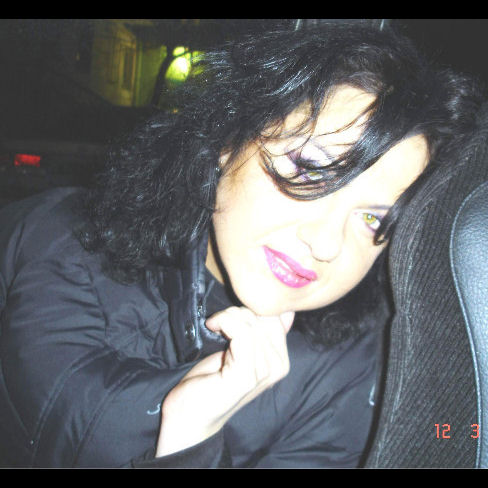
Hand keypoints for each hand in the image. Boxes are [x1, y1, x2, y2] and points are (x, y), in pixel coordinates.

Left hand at [155, 306, 294, 456]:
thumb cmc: (213, 379)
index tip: (231, 315)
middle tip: (220, 321)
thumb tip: (287, 310)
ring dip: (227, 316)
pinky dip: (224, 322)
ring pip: (251, 323)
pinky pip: (241, 333)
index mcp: (281, 359)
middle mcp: (279, 367)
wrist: (191, 414)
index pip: (276, 316)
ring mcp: (264, 373)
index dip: (252, 308)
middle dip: (238, 312)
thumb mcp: (241, 350)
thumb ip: (262, 333)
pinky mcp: (245, 375)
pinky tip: (212, 327)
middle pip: (264, 317)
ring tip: (215, 326)